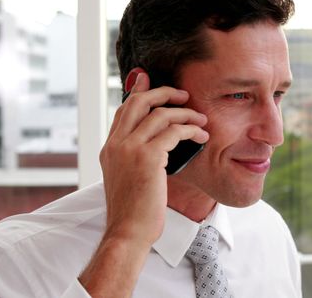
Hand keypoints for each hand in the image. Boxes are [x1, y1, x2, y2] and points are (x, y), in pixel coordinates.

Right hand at [99, 72, 208, 244]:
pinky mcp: (147, 157)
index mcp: (110, 148)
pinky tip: (201, 136)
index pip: (124, 110)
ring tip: (201, 120)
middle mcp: (116, 144)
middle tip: (183, 94)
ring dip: (185, 114)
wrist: (128, 231)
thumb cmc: (133, 211)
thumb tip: (153, 147)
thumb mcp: (127, 179)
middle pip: (138, 102)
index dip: (138, 92)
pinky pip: (173, 132)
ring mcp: (130, 149)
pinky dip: (190, 130)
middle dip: (163, 92)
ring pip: (160, 114)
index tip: (148, 80)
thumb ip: (134, 158)